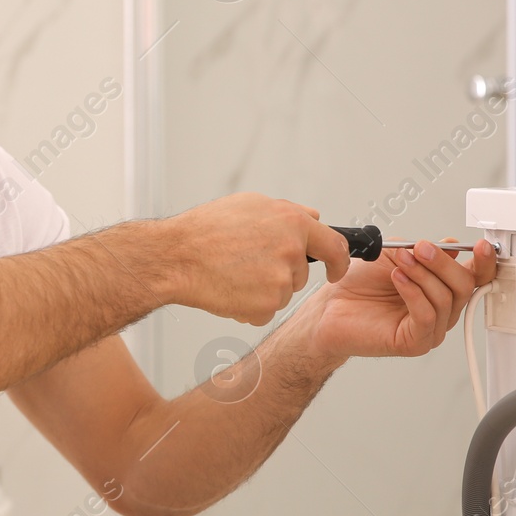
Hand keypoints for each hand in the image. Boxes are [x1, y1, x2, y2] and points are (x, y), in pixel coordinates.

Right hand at [163, 193, 350, 324]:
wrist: (177, 257)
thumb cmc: (205, 230)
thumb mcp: (250, 204)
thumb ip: (288, 212)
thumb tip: (314, 217)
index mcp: (292, 222)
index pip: (335, 245)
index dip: (338, 260)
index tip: (335, 269)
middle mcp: (291, 250)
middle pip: (300, 273)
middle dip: (281, 272)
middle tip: (247, 263)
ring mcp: (280, 280)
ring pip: (282, 293)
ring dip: (264, 290)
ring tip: (233, 272)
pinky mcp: (266, 305)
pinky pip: (266, 311)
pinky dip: (250, 306)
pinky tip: (230, 289)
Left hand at [295, 237, 496, 363]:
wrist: (329, 307)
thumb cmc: (359, 285)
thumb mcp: (393, 255)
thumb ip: (422, 250)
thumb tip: (453, 245)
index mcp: (441, 288)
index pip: (474, 277)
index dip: (484, 262)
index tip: (481, 246)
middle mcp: (440, 310)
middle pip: (464, 286)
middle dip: (442, 263)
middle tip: (420, 249)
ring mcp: (430, 328)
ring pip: (445, 299)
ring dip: (423, 274)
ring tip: (400, 262)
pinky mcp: (415, 342)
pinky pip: (426, 315)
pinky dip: (413, 292)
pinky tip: (398, 279)